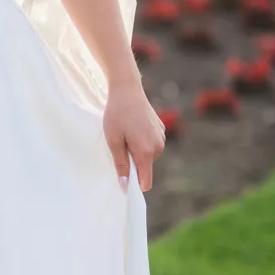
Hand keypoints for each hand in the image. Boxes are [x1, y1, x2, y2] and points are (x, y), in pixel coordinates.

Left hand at [102, 77, 165, 191]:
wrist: (127, 89)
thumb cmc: (116, 115)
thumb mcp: (113, 141)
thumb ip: (120, 165)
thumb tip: (124, 185)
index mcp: (147, 152)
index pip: (146, 181)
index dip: (135, 185)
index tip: (124, 183)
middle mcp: (159, 146)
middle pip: (146, 167)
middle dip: (133, 162)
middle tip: (120, 145)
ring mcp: (161, 137)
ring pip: (148, 156)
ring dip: (137, 151)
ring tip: (127, 133)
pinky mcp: (161, 129)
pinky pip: (151, 144)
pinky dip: (142, 141)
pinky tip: (134, 127)